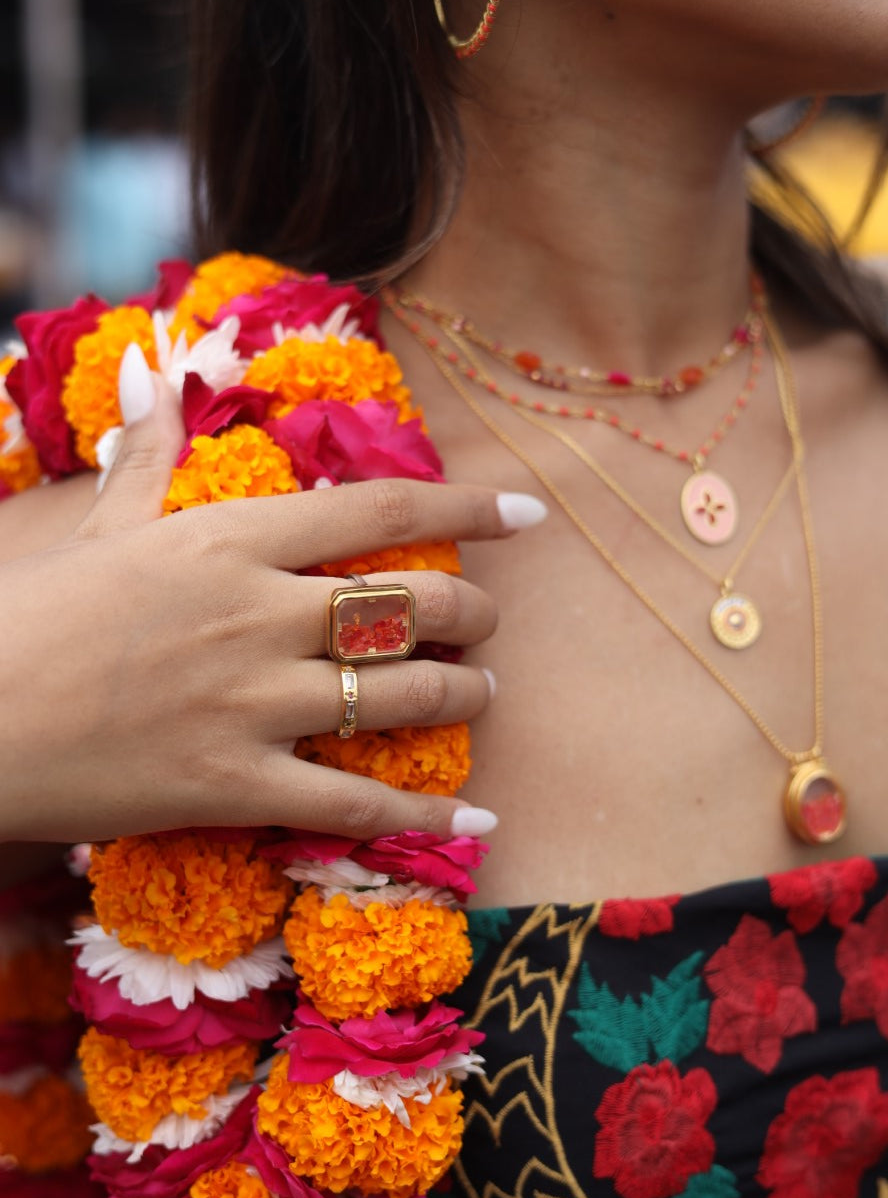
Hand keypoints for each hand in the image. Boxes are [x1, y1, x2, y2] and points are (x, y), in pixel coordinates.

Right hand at [0, 353, 545, 843]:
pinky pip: (355, 803)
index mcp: (229, 539)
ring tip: (483, 695)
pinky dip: (425, 818)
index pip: (379, 512)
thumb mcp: (99, 528)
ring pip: (402, 695)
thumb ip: (146, 454)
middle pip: (411, 604)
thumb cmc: (30, 617)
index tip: (528, 513)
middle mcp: (259, 614)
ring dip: (462, 695)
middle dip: (472, 612)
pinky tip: (477, 825)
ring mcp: (253, 703)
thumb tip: (150, 372)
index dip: (469, 508)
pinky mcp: (236, 786)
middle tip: (486, 622)